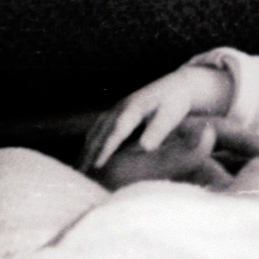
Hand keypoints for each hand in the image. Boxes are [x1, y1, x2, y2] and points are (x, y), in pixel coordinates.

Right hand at [80, 65, 233, 170]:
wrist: (179, 84)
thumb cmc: (176, 103)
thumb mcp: (171, 115)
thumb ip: (158, 131)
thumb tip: (145, 148)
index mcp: (133, 109)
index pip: (116, 133)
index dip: (106, 150)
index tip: (96, 167)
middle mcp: (121, 107)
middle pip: (100, 132)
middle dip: (89, 152)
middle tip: (79, 174)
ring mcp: (117, 107)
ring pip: (97, 129)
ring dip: (87, 148)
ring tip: (79, 167)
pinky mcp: (118, 109)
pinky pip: (99, 126)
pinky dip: (92, 140)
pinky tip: (88, 151)